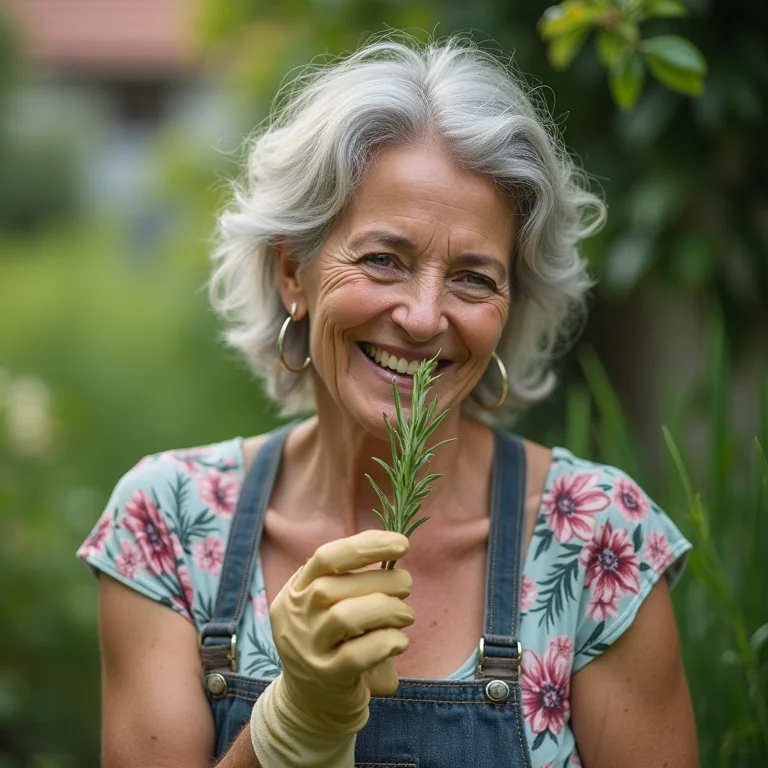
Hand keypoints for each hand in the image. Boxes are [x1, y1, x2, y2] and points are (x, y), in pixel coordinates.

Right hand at [250, 530, 413, 766]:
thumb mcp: (328, 608)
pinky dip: (387, 642)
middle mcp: (294, 618)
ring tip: (406, 614)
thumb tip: (394, 550)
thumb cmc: (332, 644)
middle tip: (407, 585)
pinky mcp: (327, 679)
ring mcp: (307, 649)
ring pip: (345, 617)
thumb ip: (350, 581)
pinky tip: (400, 642)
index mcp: (295, 592)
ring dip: (387, 609)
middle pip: (334, 586)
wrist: (311, 705)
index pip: (325, 557)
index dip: (365, 545)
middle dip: (382, 579)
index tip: (402, 543)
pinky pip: (357, 654)